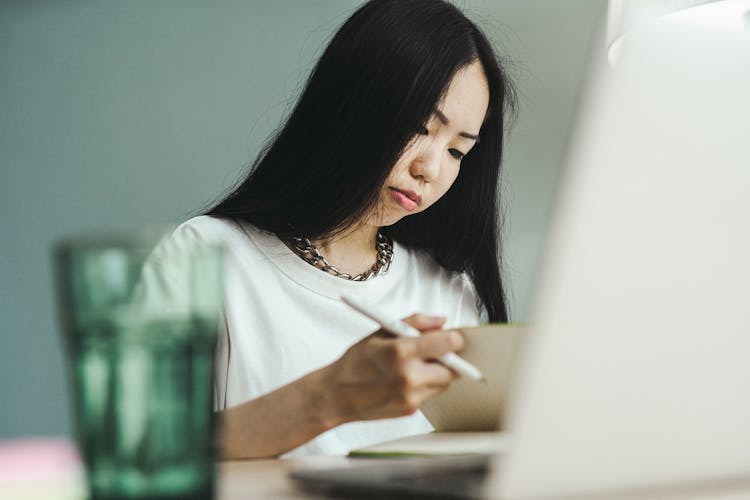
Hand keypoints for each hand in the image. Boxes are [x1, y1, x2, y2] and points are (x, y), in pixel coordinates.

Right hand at [320, 314, 464, 422]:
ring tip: (413, 367)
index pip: (447, 344)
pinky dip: (424, 386)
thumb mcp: (381, 331)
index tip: (452, 338)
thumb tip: (441, 321)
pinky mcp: (411, 410)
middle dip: (446, 359)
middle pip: (452, 368)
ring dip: (436, 373)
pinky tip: (404, 381)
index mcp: (400, 351)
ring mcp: (410, 396)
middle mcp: (408, 376)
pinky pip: (430, 394)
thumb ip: (415, 322)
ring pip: (444, 383)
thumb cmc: (356, 361)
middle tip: (433, 353)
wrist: (336, 395)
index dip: (453, 339)